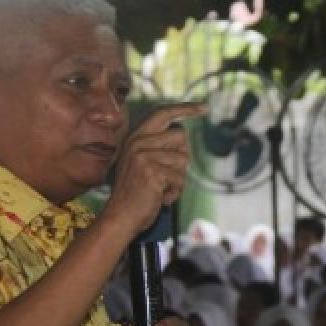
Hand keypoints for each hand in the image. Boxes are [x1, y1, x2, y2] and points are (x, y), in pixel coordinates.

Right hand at [103, 102, 206, 235]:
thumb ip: (158, 148)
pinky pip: (180, 178)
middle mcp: (137, 142)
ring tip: (161, 189)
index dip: (185, 109)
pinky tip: (160, 198)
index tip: (204, 107)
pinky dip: (175, 192)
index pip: (162, 114)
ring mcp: (143, 156)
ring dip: (178, 179)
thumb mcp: (143, 164)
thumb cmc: (137, 194)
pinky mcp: (152, 171)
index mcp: (135, 138)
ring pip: (183, 159)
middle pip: (180, 136)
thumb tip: (183, 134)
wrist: (121, 217)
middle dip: (181, 158)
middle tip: (166, 176)